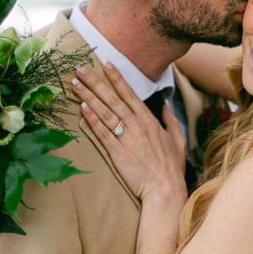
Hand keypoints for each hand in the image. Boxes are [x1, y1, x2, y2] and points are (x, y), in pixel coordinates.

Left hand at [72, 63, 186, 201]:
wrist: (165, 190)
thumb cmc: (171, 169)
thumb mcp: (178, 141)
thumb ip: (171, 121)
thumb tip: (166, 106)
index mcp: (150, 121)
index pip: (130, 94)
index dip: (116, 78)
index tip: (106, 63)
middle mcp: (137, 126)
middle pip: (112, 99)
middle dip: (95, 82)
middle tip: (80, 68)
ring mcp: (126, 139)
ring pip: (104, 113)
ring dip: (88, 97)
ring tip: (75, 84)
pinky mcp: (117, 154)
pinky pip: (102, 133)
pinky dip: (91, 120)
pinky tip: (82, 108)